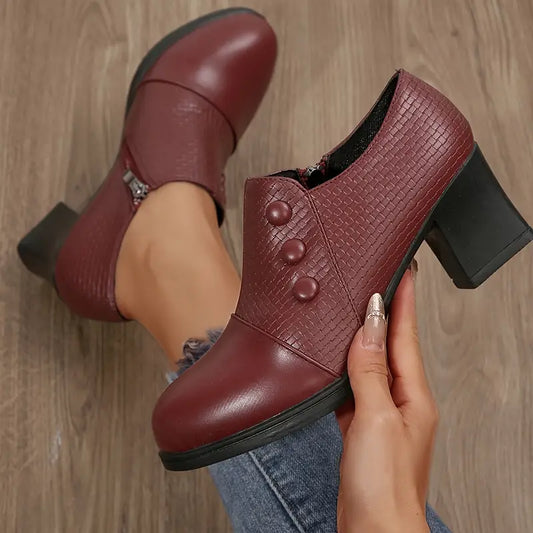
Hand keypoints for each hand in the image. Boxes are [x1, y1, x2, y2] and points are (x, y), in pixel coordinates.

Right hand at [336, 266, 437, 532]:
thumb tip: (367, 327)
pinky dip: (348, 369)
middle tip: (381, 283)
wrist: (374, 531)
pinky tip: (339, 363)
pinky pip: (357, 388)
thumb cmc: (384, 486)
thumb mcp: (376, 419)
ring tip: (360, 313)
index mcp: (413, 395)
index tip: (403, 270)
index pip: (406, 335)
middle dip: (387, 312)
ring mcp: (383, 415)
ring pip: (373, 365)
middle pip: (393, 346)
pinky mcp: (364, 429)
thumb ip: (370, 371)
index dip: (403, 301)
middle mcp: (402, 402)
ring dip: (367, 338)